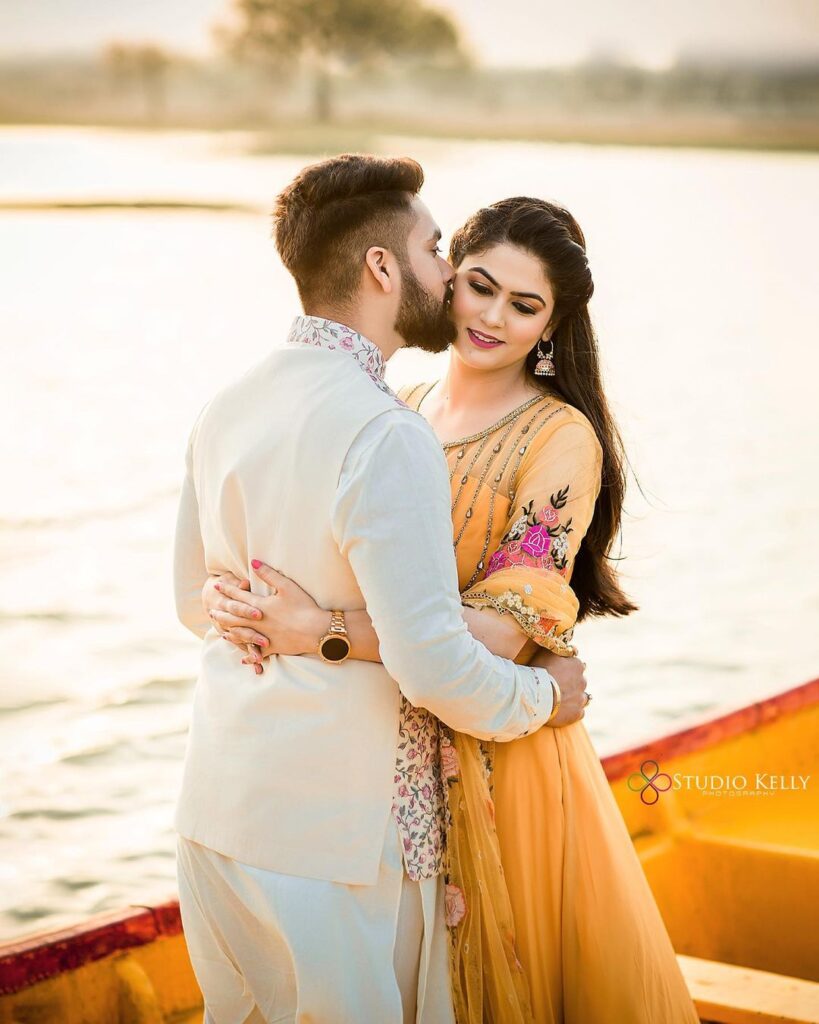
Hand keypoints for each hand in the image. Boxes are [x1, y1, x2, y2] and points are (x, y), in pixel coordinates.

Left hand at [205, 561, 327, 665]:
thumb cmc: (303, 606)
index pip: (239, 596)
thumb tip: (253, 562)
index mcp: (260, 605)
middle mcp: (258, 621)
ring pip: (241, 634)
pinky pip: (256, 652)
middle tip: (211, 610)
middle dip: (222, 612)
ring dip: (229, 630)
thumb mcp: (287, 586)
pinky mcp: (272, 647)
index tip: (216, 587)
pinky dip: (248, 654)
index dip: (227, 590)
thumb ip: (268, 574)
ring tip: (220, 628)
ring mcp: (263, 635)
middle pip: (235, 616)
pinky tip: (242, 657)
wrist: (315, 630)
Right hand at [530, 649, 587, 727]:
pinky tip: (563, 711)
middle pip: (580, 681)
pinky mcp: (577, 713)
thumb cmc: (540, 672)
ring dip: (575, 698)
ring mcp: (581, 698)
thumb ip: (558, 649)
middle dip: (572, 683)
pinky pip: (578, 712)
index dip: (567, 669)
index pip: (577, 665)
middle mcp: (583, 681)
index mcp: (577, 665)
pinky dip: (572, 711)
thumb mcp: (547, 654)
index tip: (559, 672)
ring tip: (562, 700)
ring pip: (582, 697)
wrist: (538, 696)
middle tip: (558, 686)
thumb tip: (568, 648)